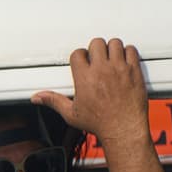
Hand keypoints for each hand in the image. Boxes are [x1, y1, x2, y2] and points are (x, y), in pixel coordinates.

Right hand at [32, 37, 152, 144]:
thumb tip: (38, 98)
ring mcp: (119, 69)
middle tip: (96, 56)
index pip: (78, 53)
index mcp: (84, 78)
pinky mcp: (134, 71)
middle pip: (97, 43)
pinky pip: (131, 50)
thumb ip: (53, 101)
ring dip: (112, 48)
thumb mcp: (71, 114)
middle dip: (95, 49)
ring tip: (111, 56)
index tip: (82, 61)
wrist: (123, 129)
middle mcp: (102, 70)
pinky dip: (128, 52)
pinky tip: (124, 59)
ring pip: (115, 43)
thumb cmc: (99, 123)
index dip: (79, 56)